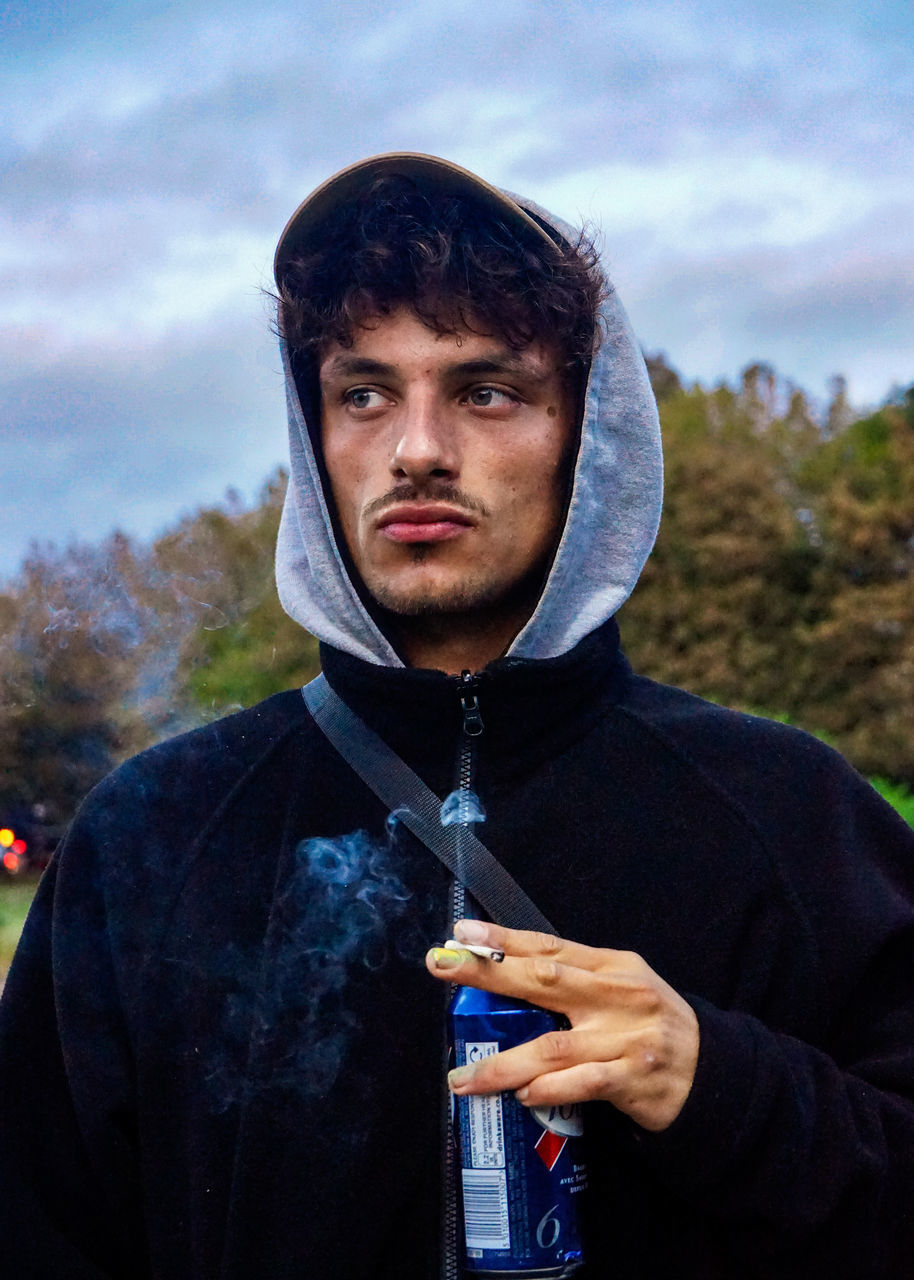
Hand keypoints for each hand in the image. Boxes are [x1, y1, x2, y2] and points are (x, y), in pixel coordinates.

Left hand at [426, 919, 699, 1132]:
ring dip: (504, 1064)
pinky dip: (549, 1089)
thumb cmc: (650, 1028)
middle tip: (442, 966)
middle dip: (489, 973)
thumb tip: (505, 975)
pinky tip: (523, 1096)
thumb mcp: (620, 991)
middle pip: (545, 981)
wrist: (713, 1073)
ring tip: (463, 1078)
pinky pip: (583, 1084)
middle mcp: (618, 995)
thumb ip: (575, 982)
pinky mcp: (635, 1079)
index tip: (461, 933)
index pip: (550, 948)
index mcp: (611, 966)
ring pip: (554, 1046)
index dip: (504, 940)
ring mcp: (627, 1038)